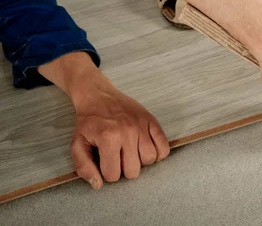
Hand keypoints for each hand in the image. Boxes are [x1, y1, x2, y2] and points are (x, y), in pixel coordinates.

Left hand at [38, 53, 169, 189]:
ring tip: (132, 154)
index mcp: (108, 138)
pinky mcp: (152, 121)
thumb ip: (84, 167)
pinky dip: (158, 154)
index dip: (107, 173)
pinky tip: (147, 150)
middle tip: (118, 159)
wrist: (99, 96)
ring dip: (141, 162)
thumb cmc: (88, 122)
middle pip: (134, 170)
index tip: (105, 162)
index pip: (113, 175)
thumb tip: (98, 185)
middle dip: (124, 169)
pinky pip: (164, 146)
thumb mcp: (77, 144)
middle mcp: (127, 132)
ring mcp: (142, 126)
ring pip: (150, 159)